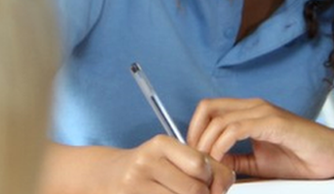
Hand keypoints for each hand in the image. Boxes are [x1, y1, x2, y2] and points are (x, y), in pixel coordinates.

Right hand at [100, 135, 234, 193]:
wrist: (108, 176)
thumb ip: (204, 166)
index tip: (213, 184)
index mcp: (161, 144)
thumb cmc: (152, 168)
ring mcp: (135, 183)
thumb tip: (226, 183)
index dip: (214, 179)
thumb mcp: (174, 158)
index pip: (201, 165)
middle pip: (194, 189)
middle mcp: (146, 161)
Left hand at [189, 98, 333, 179]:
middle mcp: (255, 107)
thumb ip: (235, 159)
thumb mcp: (258, 162)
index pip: (209, 110)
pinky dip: (221, 146)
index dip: (194, 131)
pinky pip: (236, 129)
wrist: (332, 157)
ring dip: (206, 146)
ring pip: (218, 119)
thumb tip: (210, 162)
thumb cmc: (301, 158)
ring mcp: (264, 112)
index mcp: (250, 112)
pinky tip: (222, 162)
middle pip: (207, 109)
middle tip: (197, 163)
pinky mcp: (274, 123)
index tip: (194, 157)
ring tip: (208, 168)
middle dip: (195, 137)